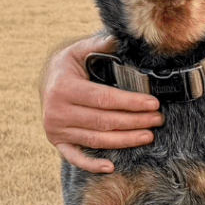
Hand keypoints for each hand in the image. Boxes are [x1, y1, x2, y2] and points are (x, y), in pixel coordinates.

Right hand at [41, 35, 162, 172]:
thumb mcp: (79, 50)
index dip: (130, 102)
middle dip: (134, 121)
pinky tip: (111, 166)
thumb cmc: (69, 65)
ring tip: (149, 135)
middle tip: (158, 119)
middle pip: (103, 121)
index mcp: (64, 88)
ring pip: (96, 139)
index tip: (153, 103)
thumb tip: (121, 38)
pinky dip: (91, 164)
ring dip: (125, 140)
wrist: (46, 81)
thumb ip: (99, 45)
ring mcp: (56, 130)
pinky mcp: (58, 142)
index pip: (104, 99)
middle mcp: (57, 111)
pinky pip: (75, 157)